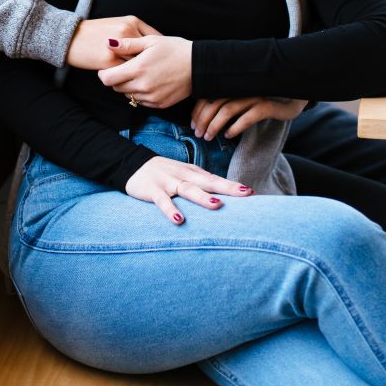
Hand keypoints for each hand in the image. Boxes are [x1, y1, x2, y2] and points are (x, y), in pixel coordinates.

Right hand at [66, 16, 160, 70]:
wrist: (71, 37)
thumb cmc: (96, 32)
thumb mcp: (118, 23)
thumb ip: (136, 32)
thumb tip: (154, 45)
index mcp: (132, 21)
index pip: (155, 37)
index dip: (160, 51)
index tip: (164, 60)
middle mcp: (127, 31)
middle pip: (149, 52)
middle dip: (154, 63)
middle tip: (160, 73)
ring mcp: (119, 46)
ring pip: (138, 63)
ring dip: (143, 72)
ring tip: (148, 79)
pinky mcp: (109, 60)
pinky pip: (126, 72)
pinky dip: (130, 77)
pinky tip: (133, 81)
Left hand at [98, 34, 192, 108]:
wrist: (198, 66)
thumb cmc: (174, 49)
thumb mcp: (151, 41)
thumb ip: (128, 44)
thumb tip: (108, 44)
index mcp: (138, 69)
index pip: (108, 79)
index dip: (104, 74)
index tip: (108, 68)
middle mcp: (143, 86)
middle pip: (116, 88)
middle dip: (116, 79)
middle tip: (125, 68)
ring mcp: (151, 98)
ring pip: (128, 96)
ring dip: (128, 87)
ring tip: (140, 74)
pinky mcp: (159, 105)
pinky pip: (141, 102)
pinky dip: (140, 93)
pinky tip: (149, 82)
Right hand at [125, 155, 253, 222]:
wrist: (133, 164)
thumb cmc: (164, 174)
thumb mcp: (184, 176)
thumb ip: (201, 185)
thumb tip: (223, 199)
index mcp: (193, 173)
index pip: (216, 179)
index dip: (233, 186)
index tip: (252, 192)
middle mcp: (184, 175)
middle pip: (208, 181)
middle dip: (228, 187)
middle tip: (246, 194)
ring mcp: (169, 182)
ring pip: (188, 189)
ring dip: (202, 197)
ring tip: (217, 205)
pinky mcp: (153, 190)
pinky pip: (163, 201)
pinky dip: (171, 210)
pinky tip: (179, 220)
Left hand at [191, 96, 308, 140]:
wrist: (294, 95)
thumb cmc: (264, 99)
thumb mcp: (243, 100)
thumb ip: (227, 103)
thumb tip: (204, 119)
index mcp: (232, 84)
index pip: (208, 95)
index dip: (197, 111)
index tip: (192, 125)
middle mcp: (241, 88)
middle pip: (215, 102)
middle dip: (203, 120)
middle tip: (198, 135)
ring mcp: (254, 96)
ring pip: (228, 108)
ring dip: (215, 125)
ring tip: (209, 138)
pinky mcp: (267, 105)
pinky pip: (248, 116)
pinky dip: (236, 127)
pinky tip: (228, 136)